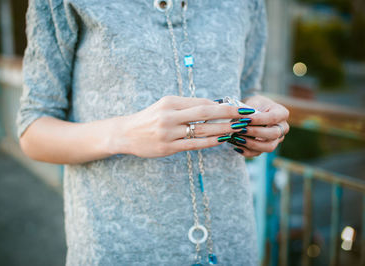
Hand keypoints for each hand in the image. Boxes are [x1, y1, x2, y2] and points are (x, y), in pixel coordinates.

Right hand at [117, 95, 254, 157]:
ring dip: (223, 129)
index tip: (238, 106)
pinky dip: (210, 142)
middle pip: (205, 113)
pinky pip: (193, 144)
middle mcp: (169, 115)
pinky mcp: (168, 147)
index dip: (222, 105)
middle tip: (247, 114)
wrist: (126, 133)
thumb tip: (213, 105)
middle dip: (229, 113)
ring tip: (239, 128)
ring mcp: (168, 132)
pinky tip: (222, 140)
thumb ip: (187, 106)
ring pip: (202, 130)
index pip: (201, 102)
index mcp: (170, 102)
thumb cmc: (149, 118)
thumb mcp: (165, 106)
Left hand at [229, 95, 289, 157]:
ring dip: (252, 144)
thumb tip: (241, 119)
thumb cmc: (254, 105)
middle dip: (255, 132)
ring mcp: (276, 139)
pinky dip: (247, 152)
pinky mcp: (266, 147)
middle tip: (241, 129)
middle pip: (274, 134)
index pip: (273, 118)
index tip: (245, 119)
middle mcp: (282, 128)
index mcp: (282, 113)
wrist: (252, 112)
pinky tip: (237, 146)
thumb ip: (249, 110)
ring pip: (269, 147)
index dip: (259, 120)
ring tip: (238, 138)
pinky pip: (259, 153)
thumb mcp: (253, 102)